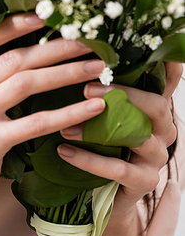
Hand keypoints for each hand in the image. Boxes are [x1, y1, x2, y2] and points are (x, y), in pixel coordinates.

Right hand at [0, 13, 106, 224]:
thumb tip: (29, 51)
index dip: (13, 25)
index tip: (45, 15)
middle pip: (13, 59)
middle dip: (54, 47)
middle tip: (87, 39)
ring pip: (25, 84)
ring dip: (65, 73)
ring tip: (96, 68)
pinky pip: (35, 123)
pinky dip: (67, 113)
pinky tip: (92, 108)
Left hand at [58, 61, 181, 213]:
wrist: (105, 194)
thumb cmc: (103, 144)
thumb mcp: (105, 113)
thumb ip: (103, 88)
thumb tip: (81, 54)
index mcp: (155, 108)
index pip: (168, 82)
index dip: (171, 65)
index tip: (167, 42)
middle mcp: (164, 129)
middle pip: (157, 106)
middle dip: (123, 94)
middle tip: (87, 89)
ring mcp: (157, 156)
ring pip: (137, 137)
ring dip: (97, 129)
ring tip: (65, 126)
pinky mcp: (145, 181)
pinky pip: (119, 168)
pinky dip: (88, 160)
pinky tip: (64, 150)